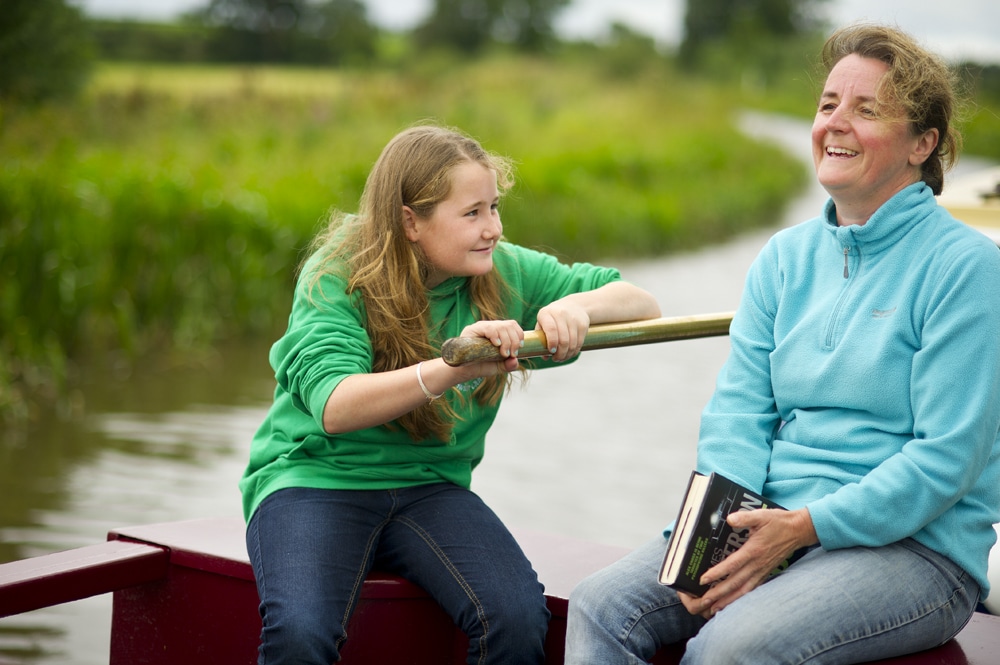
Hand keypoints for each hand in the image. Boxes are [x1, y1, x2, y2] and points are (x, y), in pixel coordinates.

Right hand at [459, 319, 523, 374]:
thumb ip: (509, 365)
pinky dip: (495, 335)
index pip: (512, 325)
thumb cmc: (480, 366)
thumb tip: (515, 361)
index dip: (519, 335)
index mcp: (498, 332)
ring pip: (501, 326)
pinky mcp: (473, 329)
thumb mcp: (498, 367)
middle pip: (509, 325)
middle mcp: (491, 327)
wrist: (464, 371)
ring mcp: (482, 327)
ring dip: (506, 341)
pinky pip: (488, 327)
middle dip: (514, 341)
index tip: (518, 349)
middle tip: (511, 354)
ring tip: (503, 353)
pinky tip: (496, 344)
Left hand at [534, 300, 590, 361]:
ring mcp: (574, 319)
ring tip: (562, 358)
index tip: (551, 351)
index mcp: (547, 313)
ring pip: (572, 343)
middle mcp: (561, 314)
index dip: (552, 342)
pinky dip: (574, 352)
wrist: (572, 306)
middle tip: (556, 359)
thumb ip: (541, 339)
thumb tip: (545, 357)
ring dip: (567, 354)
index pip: (551, 329)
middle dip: (560, 353)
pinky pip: (579, 343)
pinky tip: (569, 354)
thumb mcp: (543, 323)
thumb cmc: (553, 318)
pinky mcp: (583, 324)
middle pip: (563, 339)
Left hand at [686, 508, 816, 616]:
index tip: (703, 580)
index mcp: (754, 551)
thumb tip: (729, 519)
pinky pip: (752, 588)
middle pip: (736, 583)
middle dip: (719, 593)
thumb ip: (744, 517)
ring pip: (744, 590)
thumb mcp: (761, 516)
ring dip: (729, 600)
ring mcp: (762, 570)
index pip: (732, 565)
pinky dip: (742, 597)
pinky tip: (734, 602)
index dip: (717, 573)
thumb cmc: (779, 522)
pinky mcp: (766, 572)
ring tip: (716, 608)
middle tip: (705, 601)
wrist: (799, 530)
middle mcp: (757, 564)